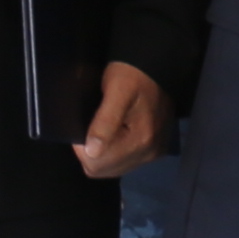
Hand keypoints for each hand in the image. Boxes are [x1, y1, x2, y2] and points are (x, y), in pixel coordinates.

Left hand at [76, 59, 166, 178]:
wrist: (156, 67)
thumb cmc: (131, 75)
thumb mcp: (115, 91)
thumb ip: (104, 122)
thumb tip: (91, 152)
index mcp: (140, 139)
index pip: (97, 164)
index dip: (82, 148)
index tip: (83, 127)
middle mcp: (149, 152)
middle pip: (105, 170)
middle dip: (91, 153)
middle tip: (92, 127)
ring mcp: (153, 153)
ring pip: (114, 169)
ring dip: (103, 154)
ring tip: (103, 130)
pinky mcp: (155, 150)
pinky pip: (125, 163)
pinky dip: (115, 153)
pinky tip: (115, 135)